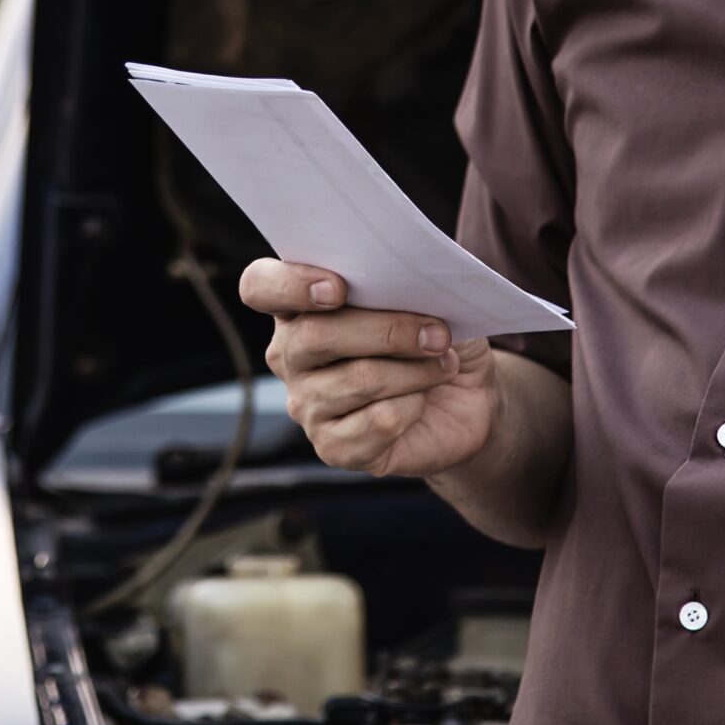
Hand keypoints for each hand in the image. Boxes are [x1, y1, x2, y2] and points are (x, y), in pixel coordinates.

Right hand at [239, 258, 496, 477]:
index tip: (337, 288)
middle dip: (388, 330)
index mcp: (299, 304)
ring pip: (358, 379)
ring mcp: (306, 404)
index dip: (289, 284)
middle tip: (438, 332)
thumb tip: (413, 278)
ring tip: (442, 363)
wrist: (464, 399)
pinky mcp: (333, 447)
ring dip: (415, 370)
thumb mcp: (428, 296)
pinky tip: (422, 401)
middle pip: (314, 335)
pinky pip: (376, 422)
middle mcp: (291, 354)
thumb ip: (407, 280)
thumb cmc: (435, 335)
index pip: (260, 286)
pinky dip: (413, 406)